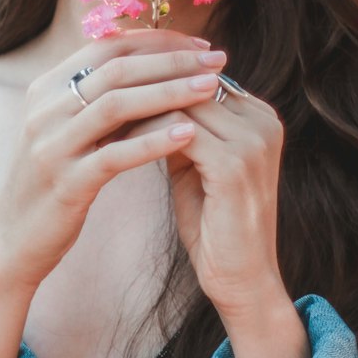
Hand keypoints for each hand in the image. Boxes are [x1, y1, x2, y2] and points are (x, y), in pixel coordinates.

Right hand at [0, 29, 229, 292]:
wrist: (13, 241)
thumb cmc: (53, 184)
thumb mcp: (70, 132)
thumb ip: (102, 101)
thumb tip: (154, 68)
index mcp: (46, 89)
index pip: (108, 47)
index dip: (158, 41)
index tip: (200, 44)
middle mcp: (44, 109)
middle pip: (116, 69)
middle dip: (172, 60)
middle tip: (217, 60)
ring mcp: (51, 145)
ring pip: (116, 104)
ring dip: (169, 91)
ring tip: (211, 88)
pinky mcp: (65, 183)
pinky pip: (114, 154)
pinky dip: (154, 141)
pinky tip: (189, 134)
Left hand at [121, 70, 287, 321]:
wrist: (241, 280)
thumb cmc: (215, 226)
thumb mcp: (199, 166)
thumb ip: (183, 128)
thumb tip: (141, 95)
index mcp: (258, 115)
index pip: (197, 77)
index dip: (152, 78)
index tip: (108, 84)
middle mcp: (263, 120)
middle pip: (190, 83)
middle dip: (141, 87)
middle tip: (94, 93)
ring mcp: (253, 141)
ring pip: (181, 103)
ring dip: (137, 108)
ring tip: (97, 116)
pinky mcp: (235, 166)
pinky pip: (179, 133)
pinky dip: (144, 135)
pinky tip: (113, 144)